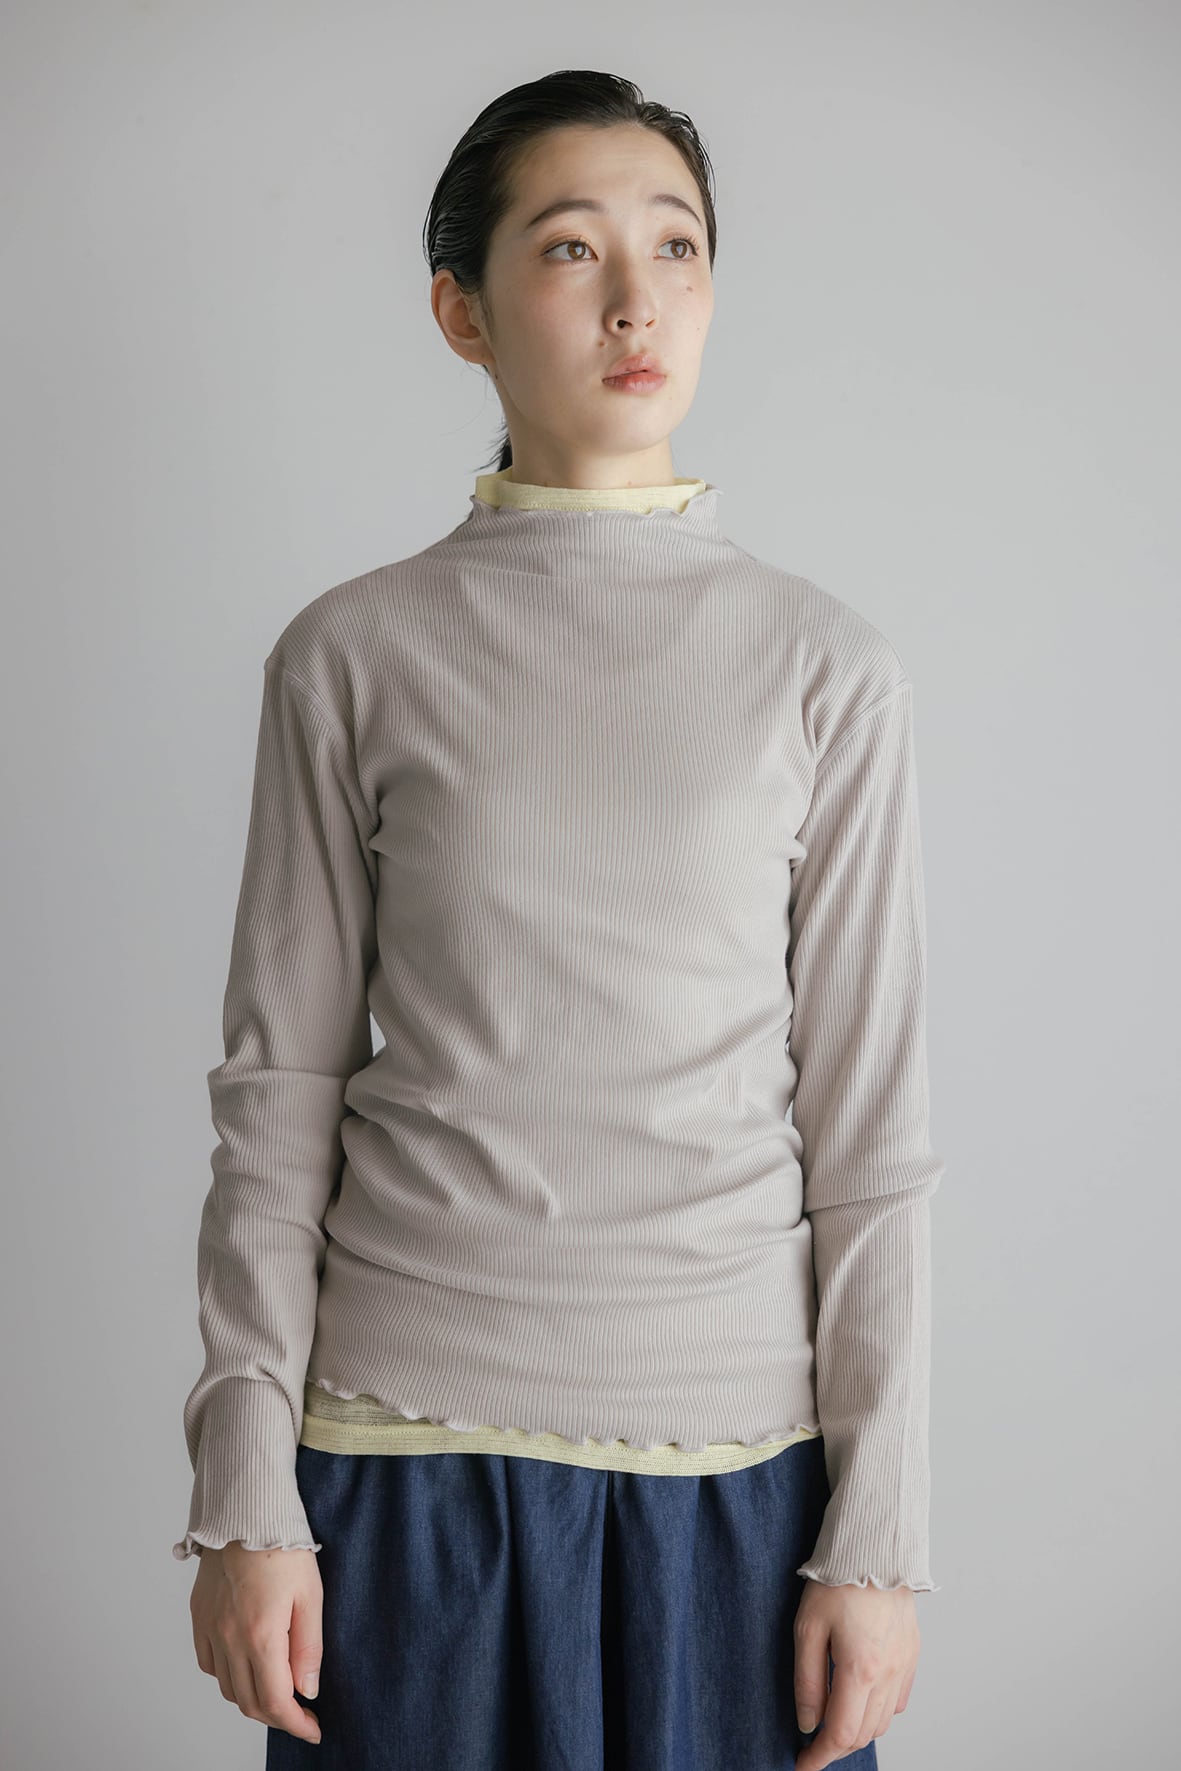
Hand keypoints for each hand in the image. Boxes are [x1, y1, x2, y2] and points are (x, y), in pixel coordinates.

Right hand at [189, 1541, 323, 1745]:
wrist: (246, 1511)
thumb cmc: (283, 1546)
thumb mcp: (311, 1594)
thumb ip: (309, 1647)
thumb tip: (307, 1690)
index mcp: (260, 1635)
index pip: (275, 1701)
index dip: (295, 1724)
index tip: (313, 1729)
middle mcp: (229, 1638)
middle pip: (248, 1702)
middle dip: (277, 1716)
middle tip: (300, 1714)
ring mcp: (209, 1628)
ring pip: (227, 1687)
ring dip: (252, 1698)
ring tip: (277, 1690)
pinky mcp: (199, 1617)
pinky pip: (209, 1663)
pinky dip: (227, 1676)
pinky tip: (246, 1664)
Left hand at [793, 1577, 919, 1768]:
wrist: (873, 1546)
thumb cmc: (836, 1580)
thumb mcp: (807, 1628)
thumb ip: (807, 1681)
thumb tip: (807, 1722)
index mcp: (860, 1669)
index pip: (841, 1734)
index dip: (820, 1756)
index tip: (803, 1765)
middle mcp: (888, 1673)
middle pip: (863, 1733)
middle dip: (836, 1745)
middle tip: (812, 1742)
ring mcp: (905, 1665)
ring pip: (883, 1721)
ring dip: (858, 1729)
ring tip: (834, 1718)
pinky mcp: (912, 1653)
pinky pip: (898, 1701)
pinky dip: (879, 1710)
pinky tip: (861, 1697)